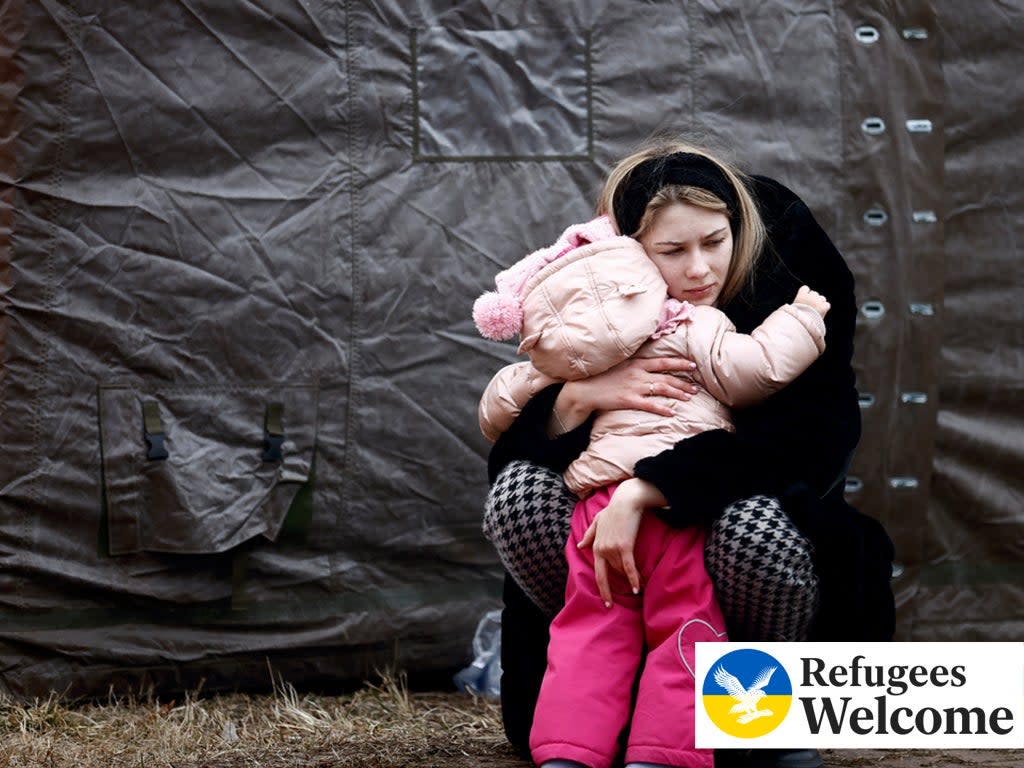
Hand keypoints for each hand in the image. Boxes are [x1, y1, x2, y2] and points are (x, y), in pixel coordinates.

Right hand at [552, 356, 698, 431]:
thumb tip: (648, 359)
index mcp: (636, 362)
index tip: (693, 365)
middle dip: (683, 382)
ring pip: (662, 389)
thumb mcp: (618, 362)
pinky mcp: (628, 400)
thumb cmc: (600, 375)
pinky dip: (662, 409)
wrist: (584, 389)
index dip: (679, 363)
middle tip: (696, 387)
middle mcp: (638, 373)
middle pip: (666, 377)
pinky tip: (672, 412)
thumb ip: (634, 361)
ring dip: (678, 393)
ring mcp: (634, 387)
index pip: (663, 361)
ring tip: (690, 398)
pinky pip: (650, 405)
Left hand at [577, 478, 667, 605]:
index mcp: (595, 546)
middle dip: (611, 591)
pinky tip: (637, 588)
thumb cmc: (613, 511)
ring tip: (639, 587)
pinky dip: (634, 578)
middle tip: (612, 605)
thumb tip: (580, 546)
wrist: (626, 502)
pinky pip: (629, 568)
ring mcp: (612, 549)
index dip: (602, 588)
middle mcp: (602, 550)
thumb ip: (589, 535)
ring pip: (621, 570)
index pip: (598, 572)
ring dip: (630, 580)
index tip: (606, 601)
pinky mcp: (625, 547)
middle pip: (610, 574)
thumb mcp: (597, 522)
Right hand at [794, 285, 830, 316]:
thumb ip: (798, 304)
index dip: (806, 293)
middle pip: (814, 293)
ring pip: (822, 298)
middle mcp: (810, 296)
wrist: (801, 323)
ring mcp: (818, 301)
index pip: (805, 288)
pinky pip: (827, 305)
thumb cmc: (795, 318)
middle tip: (810, 307)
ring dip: (820, 303)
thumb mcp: (792, 309)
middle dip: (813, 299)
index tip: (805, 298)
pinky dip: (825, 308)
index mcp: (801, 295)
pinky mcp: (824, 307)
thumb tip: (799, 305)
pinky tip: (821, 312)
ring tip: (816, 310)